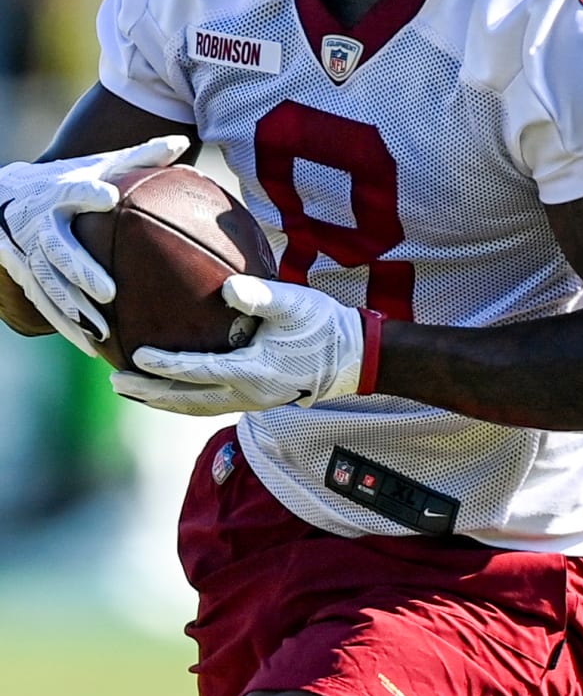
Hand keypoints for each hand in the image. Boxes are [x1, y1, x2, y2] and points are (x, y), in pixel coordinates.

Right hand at [0, 136, 191, 355]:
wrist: (8, 194)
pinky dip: (65, 324)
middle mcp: (40, 223)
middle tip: (109, 291)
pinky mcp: (23, 274)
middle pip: (59, 250)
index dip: (87, 192)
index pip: (74, 190)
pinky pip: (43, 303)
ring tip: (102, 330)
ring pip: (48, 285)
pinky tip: (91, 345)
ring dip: (72, 310)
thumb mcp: (100, 165)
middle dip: (81, 271)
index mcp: (61, 192)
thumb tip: (182, 142)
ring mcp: (28, 252)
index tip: (108, 196)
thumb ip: (140, 157)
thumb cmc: (69, 179)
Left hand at [110, 274, 374, 414]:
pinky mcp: (256, 399)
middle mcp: (247, 394)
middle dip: (149, 392)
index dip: (165, 366)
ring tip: (133, 391)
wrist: (354, 356)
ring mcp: (251, 401)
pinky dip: (183, 400)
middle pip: (186, 399)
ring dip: (161, 401)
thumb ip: (261, 296)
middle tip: (116, 382)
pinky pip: (209, 405)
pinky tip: (172, 391)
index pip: (197, 371)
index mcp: (253, 372)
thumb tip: (225, 287)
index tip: (135, 355)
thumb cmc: (324, 326)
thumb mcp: (296, 304)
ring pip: (195, 408)